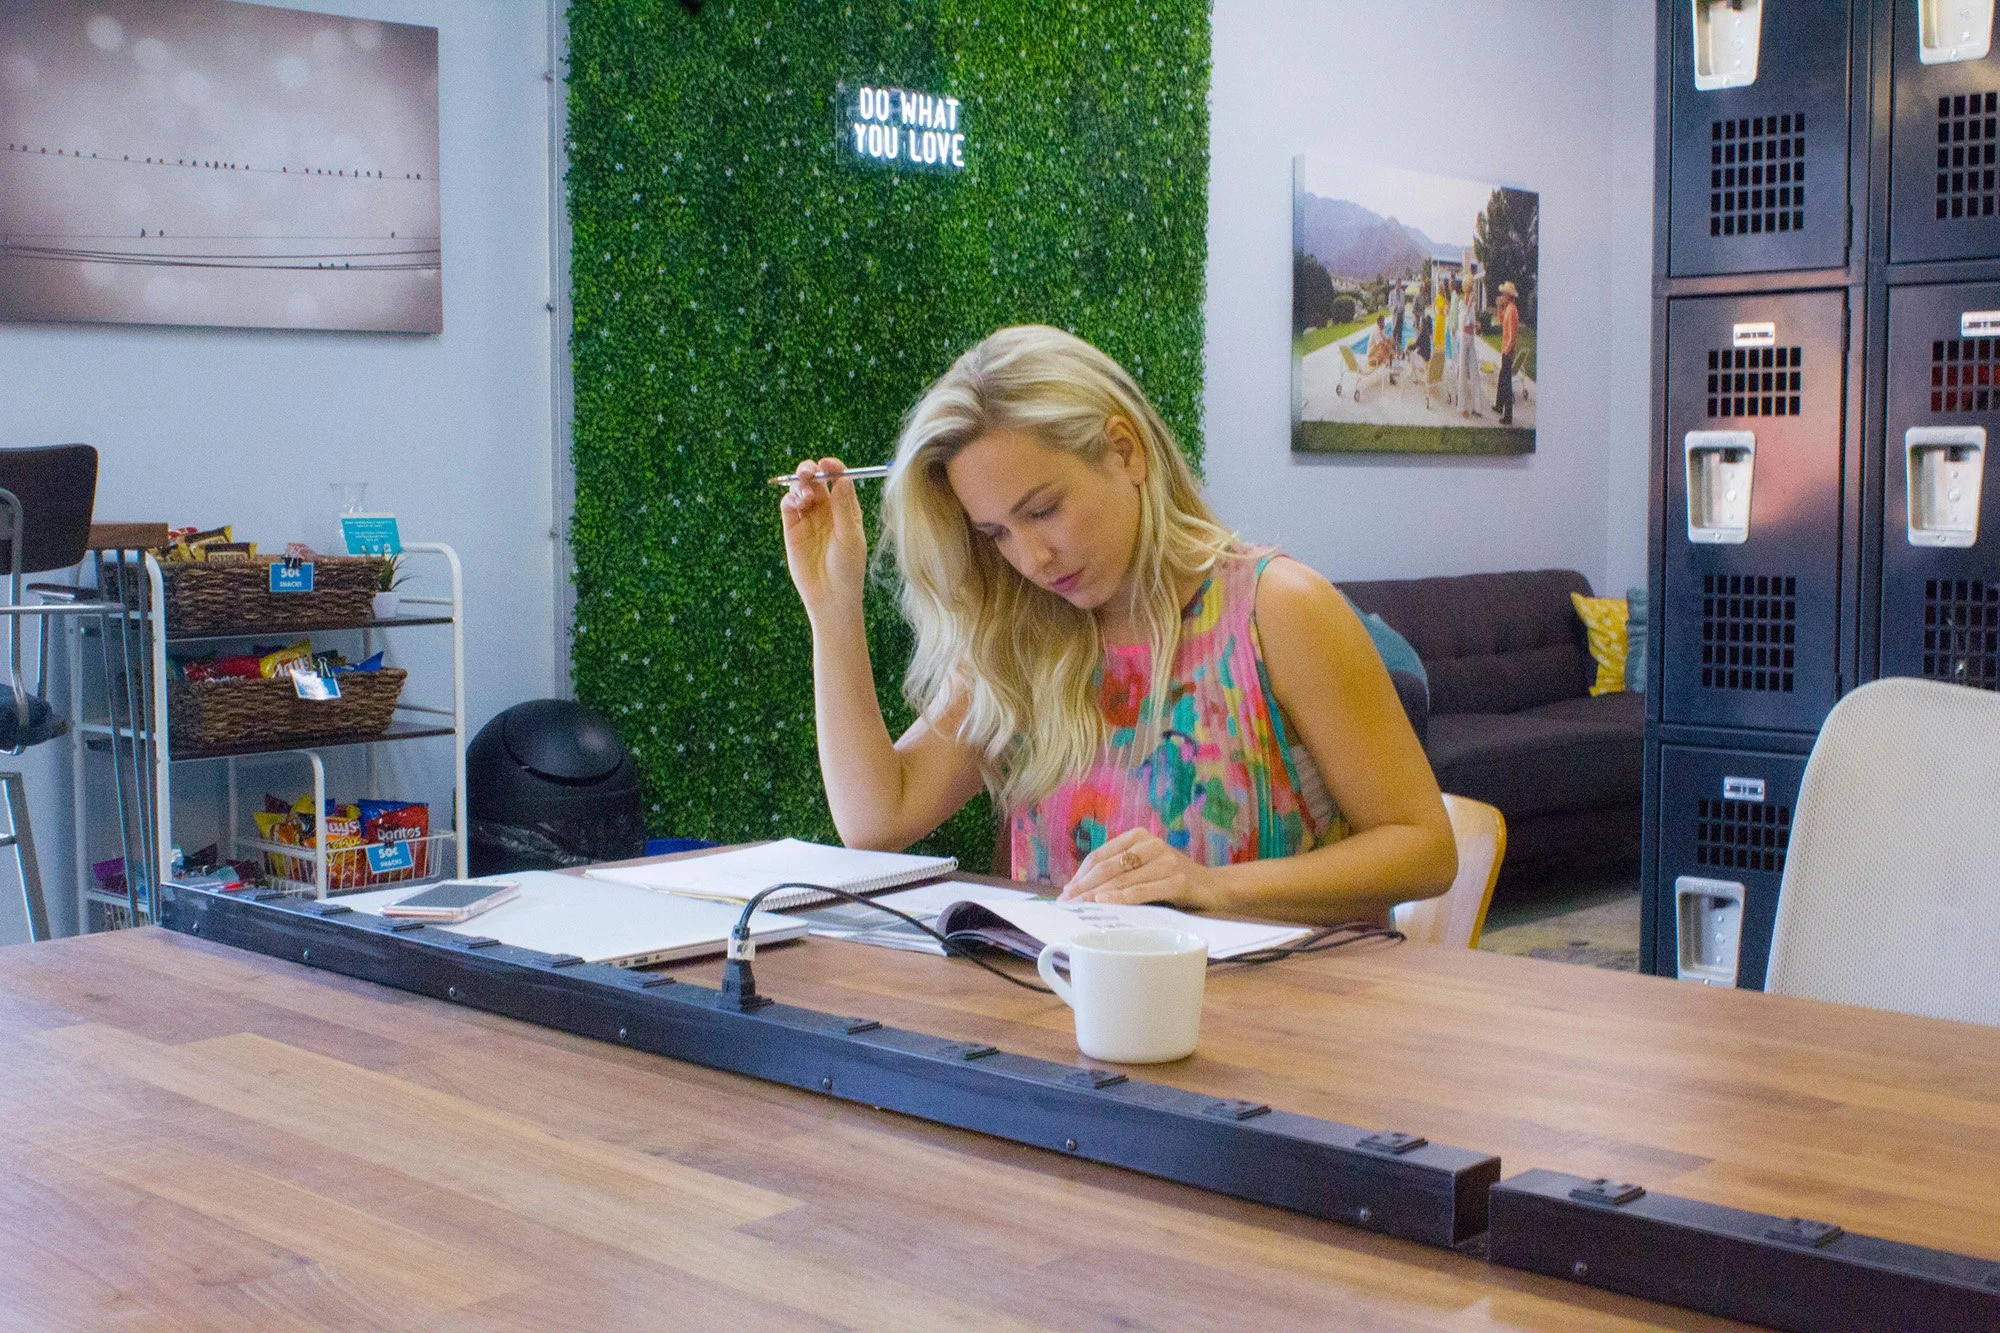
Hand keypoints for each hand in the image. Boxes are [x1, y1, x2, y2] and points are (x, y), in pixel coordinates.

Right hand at [780, 457, 867, 626]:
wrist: (830, 596)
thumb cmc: (847, 568)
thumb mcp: (849, 536)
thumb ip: (843, 508)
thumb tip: (842, 478)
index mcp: (845, 509)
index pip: (839, 480)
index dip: (833, 468)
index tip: (827, 464)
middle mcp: (827, 510)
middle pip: (817, 481)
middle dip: (811, 471)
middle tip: (808, 471)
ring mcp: (809, 519)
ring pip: (801, 490)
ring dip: (800, 484)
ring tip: (804, 495)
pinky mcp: (792, 529)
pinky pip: (788, 506)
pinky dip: (790, 498)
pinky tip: (796, 503)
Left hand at [1059, 829, 1217, 908]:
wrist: (1213, 887)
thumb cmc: (1172, 880)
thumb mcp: (1145, 869)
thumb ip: (1119, 872)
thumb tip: (1079, 889)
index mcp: (1139, 836)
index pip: (1101, 855)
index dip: (1081, 874)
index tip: (1066, 892)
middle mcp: (1152, 844)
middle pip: (1108, 866)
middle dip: (1083, 886)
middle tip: (1067, 903)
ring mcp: (1166, 861)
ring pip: (1122, 879)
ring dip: (1096, 895)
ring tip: (1079, 907)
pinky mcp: (1177, 881)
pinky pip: (1142, 891)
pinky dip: (1120, 897)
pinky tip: (1103, 902)